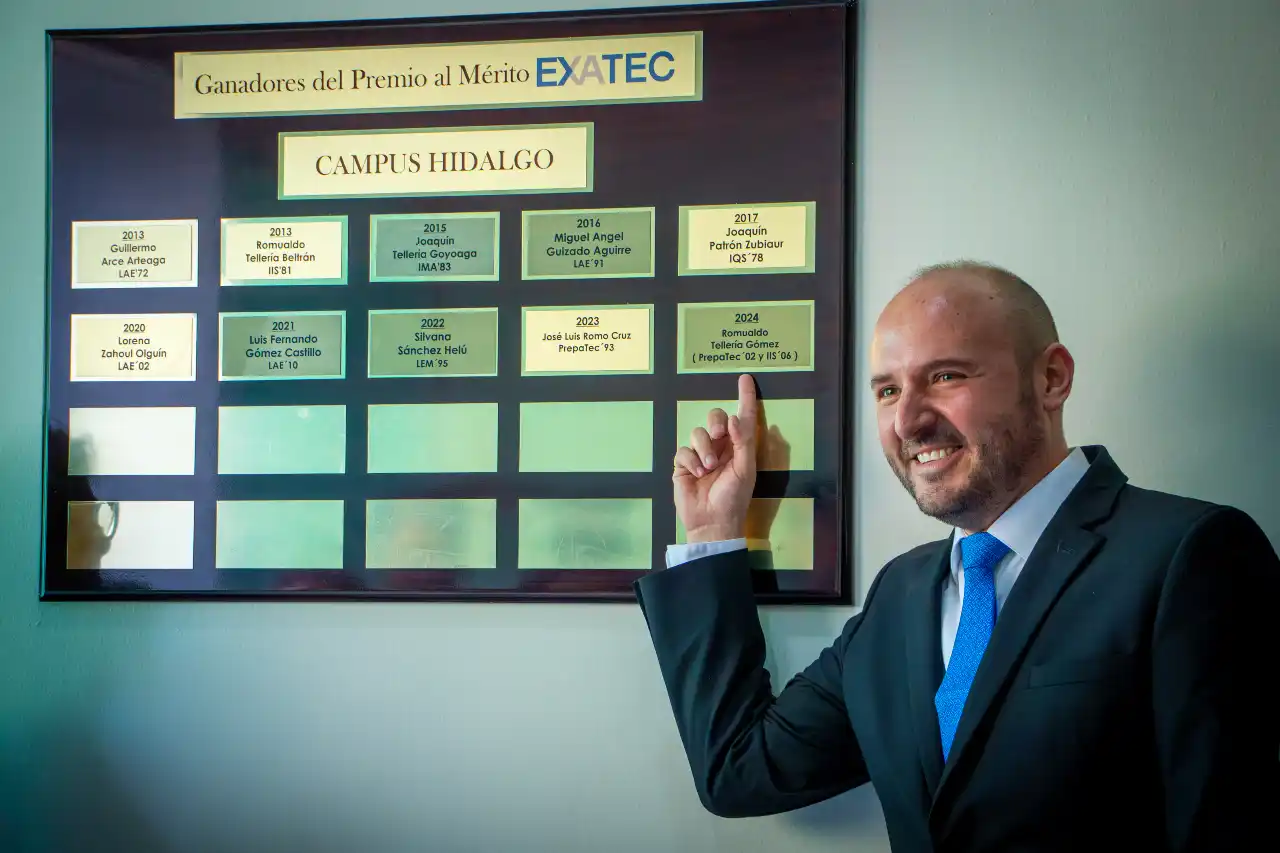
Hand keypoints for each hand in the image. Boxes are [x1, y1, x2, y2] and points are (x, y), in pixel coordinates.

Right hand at [672, 374, 758, 542]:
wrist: (712, 522)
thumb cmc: (733, 498)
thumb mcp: (745, 470)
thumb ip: (743, 443)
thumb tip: (734, 419)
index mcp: (739, 447)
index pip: (743, 417)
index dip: (745, 398)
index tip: (745, 379)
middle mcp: (720, 447)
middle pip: (715, 417)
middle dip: (716, 422)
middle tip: (720, 435)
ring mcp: (700, 455)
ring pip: (697, 432)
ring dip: (704, 448)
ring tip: (708, 468)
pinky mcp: (683, 465)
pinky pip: (683, 450)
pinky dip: (690, 460)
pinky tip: (697, 474)